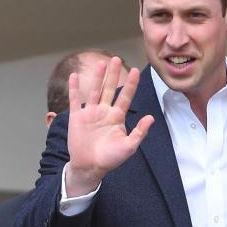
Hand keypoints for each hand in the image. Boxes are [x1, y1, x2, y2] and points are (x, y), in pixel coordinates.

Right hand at [65, 57, 153, 196]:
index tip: (136, 71)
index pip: (126, 97)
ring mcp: (90, 113)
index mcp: (117, 117)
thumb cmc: (110, 159)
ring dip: (97, 78)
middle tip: (116, 59)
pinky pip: (75, 100)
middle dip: (113, 74)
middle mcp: (104, 112)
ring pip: (94, 91)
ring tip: (101, 63)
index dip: (131, 84)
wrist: (90, 167)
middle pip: (110, 89)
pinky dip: (74, 88)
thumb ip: (139, 132)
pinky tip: (74, 76)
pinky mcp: (77, 117)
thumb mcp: (129, 147)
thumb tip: (151, 117)